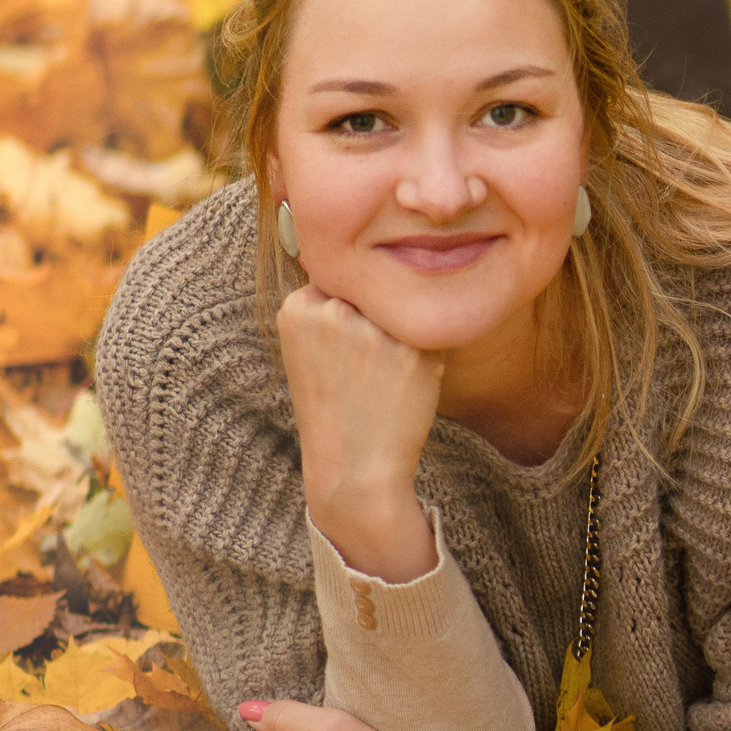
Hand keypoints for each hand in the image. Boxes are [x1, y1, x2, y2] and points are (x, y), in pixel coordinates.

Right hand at [277, 285, 441, 580]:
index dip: (354, 315)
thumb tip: (377, 263)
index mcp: (297, 307)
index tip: (346, 352)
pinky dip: (427, 358)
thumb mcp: (311, 349)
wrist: (353, 467)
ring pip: (406, 312)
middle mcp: (331, 311)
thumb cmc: (335, 407)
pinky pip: (432, 335)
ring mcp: (371, 329)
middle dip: (380, 325)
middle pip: (376, 295)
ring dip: (405, 339)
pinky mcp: (410, 349)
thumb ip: (332, 307)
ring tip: (383, 379)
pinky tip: (403, 387)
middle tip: (366, 372)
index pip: (344, 282)